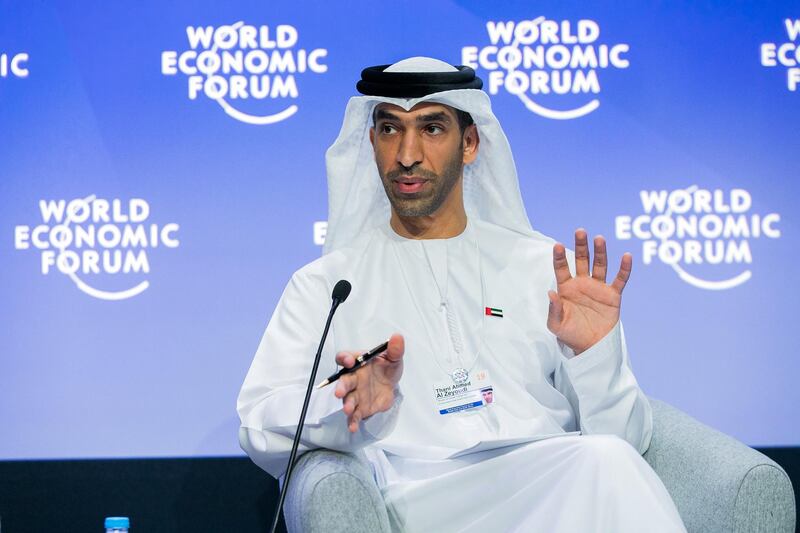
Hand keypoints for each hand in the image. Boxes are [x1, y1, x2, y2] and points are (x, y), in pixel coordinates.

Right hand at [334, 333, 403, 432]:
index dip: (345, 358)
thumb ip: (395, 349)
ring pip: (347, 399)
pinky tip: (353, 427)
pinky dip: (352, 422)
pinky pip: (354, 416)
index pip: (345, 357)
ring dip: (346, 405)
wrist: (390, 386)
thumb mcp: (394, 358)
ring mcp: (355, 394)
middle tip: (340, 393)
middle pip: (343, 381)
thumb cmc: (386, 369)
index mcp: (358, 362)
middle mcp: (353, 378)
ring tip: (347, 410)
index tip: (349, 361)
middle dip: (341, 387)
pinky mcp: (360, 408)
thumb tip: (398, 337)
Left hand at [547, 229, 630, 354]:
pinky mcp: (613, 295)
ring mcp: (598, 288)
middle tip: (580, 231)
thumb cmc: (569, 334)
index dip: (560, 257)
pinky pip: (620, 279)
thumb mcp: (556, 324)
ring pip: (600, 265)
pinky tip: (626, 256)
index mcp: (566, 288)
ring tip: (599, 238)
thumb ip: (554, 309)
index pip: (562, 268)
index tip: (558, 245)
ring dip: (600, 252)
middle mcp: (582, 283)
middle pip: (582, 260)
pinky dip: (624, 268)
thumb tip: (550, 292)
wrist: (590, 347)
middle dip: (581, 246)